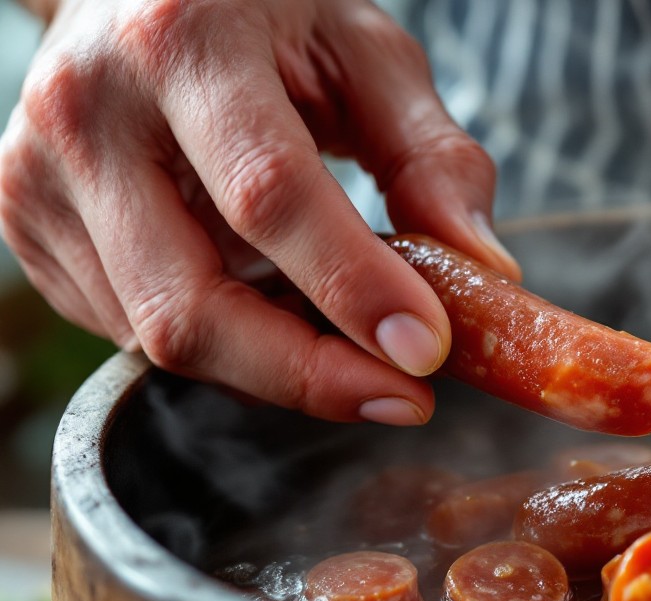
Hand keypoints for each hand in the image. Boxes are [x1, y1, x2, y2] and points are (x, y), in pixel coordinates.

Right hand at [0, 0, 519, 424]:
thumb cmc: (265, 13)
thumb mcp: (368, 52)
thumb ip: (432, 157)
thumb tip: (487, 274)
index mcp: (182, 42)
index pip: (270, 193)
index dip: (350, 285)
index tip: (425, 352)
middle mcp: (86, 110)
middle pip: (191, 303)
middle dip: (307, 375)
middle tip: (402, 397)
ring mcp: (34, 175)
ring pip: (159, 337)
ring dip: (271, 364)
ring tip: (345, 334)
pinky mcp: (24, 224)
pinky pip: (131, 332)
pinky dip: (219, 343)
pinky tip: (268, 304)